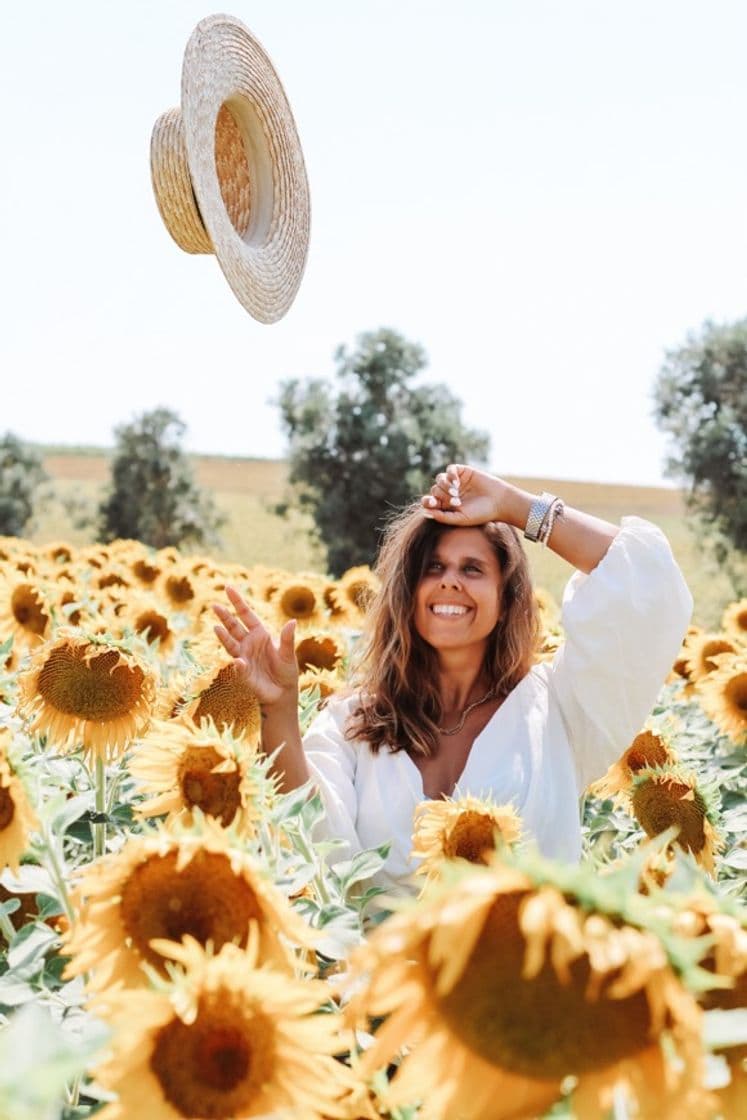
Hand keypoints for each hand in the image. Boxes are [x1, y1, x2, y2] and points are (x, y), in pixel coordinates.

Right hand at [212, 587, 298, 710]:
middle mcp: (249, 643)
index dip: (238, 602)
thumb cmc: (286, 670)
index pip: (246, 614)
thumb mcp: (288, 653)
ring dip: (224, 637)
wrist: (283, 692)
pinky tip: (239, 661)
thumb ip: (288, 639)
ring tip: (216, 628)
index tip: (228, 588)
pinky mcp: (243, 672)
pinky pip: (239, 666)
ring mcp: (244, 656)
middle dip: (225, 616)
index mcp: (260, 633)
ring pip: (230, 644)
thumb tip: (292, 621)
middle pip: (234, 626)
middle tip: (214, 605)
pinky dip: (239, 664)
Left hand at [421, 464, 509, 525]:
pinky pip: (450, 469)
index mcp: (445, 505)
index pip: (429, 501)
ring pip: (440, 479)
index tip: (433, 503)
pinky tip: (457, 483)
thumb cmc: (480, 514)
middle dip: (443, 496)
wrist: (499, 502)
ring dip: (445, 486)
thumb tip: (425, 512)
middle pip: (435, 490)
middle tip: (456, 502)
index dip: (427, 501)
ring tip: (456, 493)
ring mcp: (455, 481)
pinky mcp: (463, 471)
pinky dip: (450, 475)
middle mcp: (448, 492)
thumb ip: (443, 517)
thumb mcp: (460, 519)